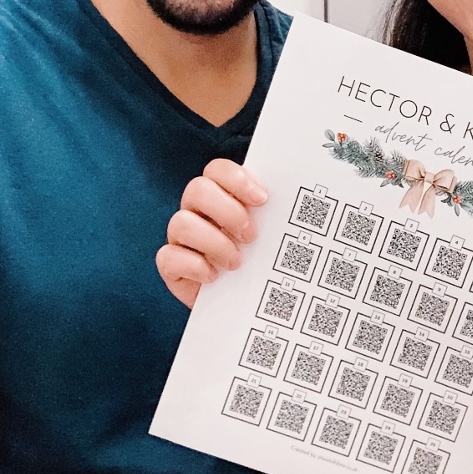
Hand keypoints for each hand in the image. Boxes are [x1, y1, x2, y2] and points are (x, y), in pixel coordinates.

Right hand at [155, 159, 266, 307]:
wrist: (244, 303)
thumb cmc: (259, 263)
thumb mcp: (271, 236)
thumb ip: (276, 215)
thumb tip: (304, 200)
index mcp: (221, 195)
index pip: (217, 170)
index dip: (237, 180)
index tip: (262, 199)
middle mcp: (197, 211)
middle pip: (197, 189)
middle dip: (227, 212)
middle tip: (252, 236)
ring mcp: (180, 238)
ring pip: (180, 222)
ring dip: (214, 242)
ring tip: (237, 262)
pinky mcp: (171, 265)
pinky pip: (168, 257)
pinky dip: (194, 266)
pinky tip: (214, 276)